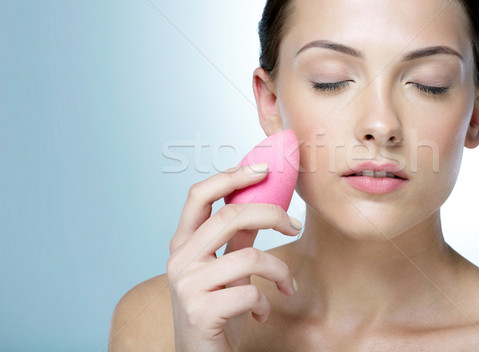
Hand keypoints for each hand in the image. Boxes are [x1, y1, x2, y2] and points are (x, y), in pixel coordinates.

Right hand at [166, 163, 300, 350]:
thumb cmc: (216, 312)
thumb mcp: (227, 270)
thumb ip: (237, 239)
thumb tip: (262, 203)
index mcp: (183, 244)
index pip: (199, 195)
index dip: (231, 176)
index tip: (263, 169)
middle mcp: (179, 260)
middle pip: (231, 217)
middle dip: (272, 215)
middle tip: (293, 225)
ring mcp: (186, 285)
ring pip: (249, 257)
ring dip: (279, 271)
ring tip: (285, 285)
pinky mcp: (200, 311)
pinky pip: (250, 293)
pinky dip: (266, 303)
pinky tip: (262, 314)